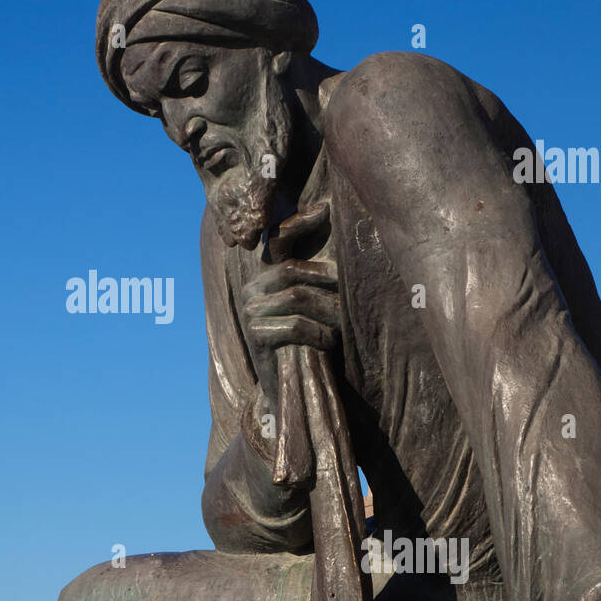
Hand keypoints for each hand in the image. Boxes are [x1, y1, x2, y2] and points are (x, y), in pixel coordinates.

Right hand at [241, 207, 341, 409]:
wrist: (294, 389)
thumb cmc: (313, 343)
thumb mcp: (318, 306)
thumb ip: (320, 277)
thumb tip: (340, 230)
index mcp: (265, 277)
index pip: (277, 240)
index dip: (298, 223)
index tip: (326, 210)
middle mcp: (252, 291)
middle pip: (292, 270)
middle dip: (326, 280)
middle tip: (350, 291)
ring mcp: (250, 313)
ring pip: (296, 298)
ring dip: (328, 312)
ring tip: (346, 323)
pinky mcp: (255, 336)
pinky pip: (294, 326)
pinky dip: (319, 334)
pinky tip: (331, 343)